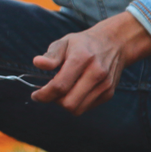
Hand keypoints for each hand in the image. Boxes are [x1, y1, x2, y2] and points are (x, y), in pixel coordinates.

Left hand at [31, 11, 150, 114]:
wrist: (114, 43)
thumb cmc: (83, 44)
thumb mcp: (64, 42)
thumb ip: (51, 55)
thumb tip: (38, 63)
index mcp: (82, 58)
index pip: (59, 86)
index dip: (44, 94)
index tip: (35, 95)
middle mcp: (96, 73)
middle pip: (69, 103)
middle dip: (54, 100)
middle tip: (49, 91)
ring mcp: (105, 85)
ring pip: (78, 109)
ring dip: (65, 103)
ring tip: (62, 90)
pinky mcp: (109, 93)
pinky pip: (86, 108)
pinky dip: (76, 103)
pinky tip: (74, 90)